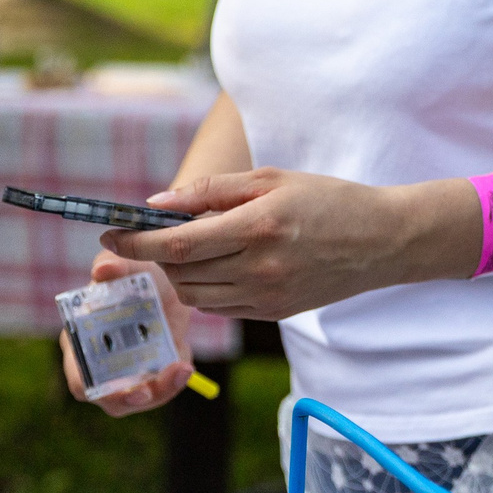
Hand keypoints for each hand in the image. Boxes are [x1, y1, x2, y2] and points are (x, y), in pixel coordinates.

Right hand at [61, 254, 193, 416]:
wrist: (171, 280)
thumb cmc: (137, 272)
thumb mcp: (129, 264)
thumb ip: (114, 264)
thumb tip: (102, 269)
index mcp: (81, 341)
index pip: (79, 377)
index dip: (95, 386)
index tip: (117, 383)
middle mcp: (100, 363)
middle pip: (109, 397)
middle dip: (132, 398)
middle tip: (153, 389)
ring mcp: (127, 372)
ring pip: (138, 398)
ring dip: (161, 390)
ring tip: (184, 370)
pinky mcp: (151, 374)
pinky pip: (161, 389)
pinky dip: (174, 381)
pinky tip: (186, 365)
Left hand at [101, 167, 478, 319]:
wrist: (383, 240)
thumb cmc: (328, 200)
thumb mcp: (273, 179)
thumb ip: (212, 191)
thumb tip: (156, 204)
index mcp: (258, 227)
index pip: (177, 242)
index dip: (135, 241)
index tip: (109, 231)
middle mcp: (259, 268)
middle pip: (180, 271)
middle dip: (155, 253)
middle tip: (149, 233)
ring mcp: (267, 296)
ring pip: (194, 294)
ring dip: (179, 272)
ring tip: (190, 247)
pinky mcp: (274, 313)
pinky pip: (219, 306)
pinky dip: (205, 287)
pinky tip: (218, 265)